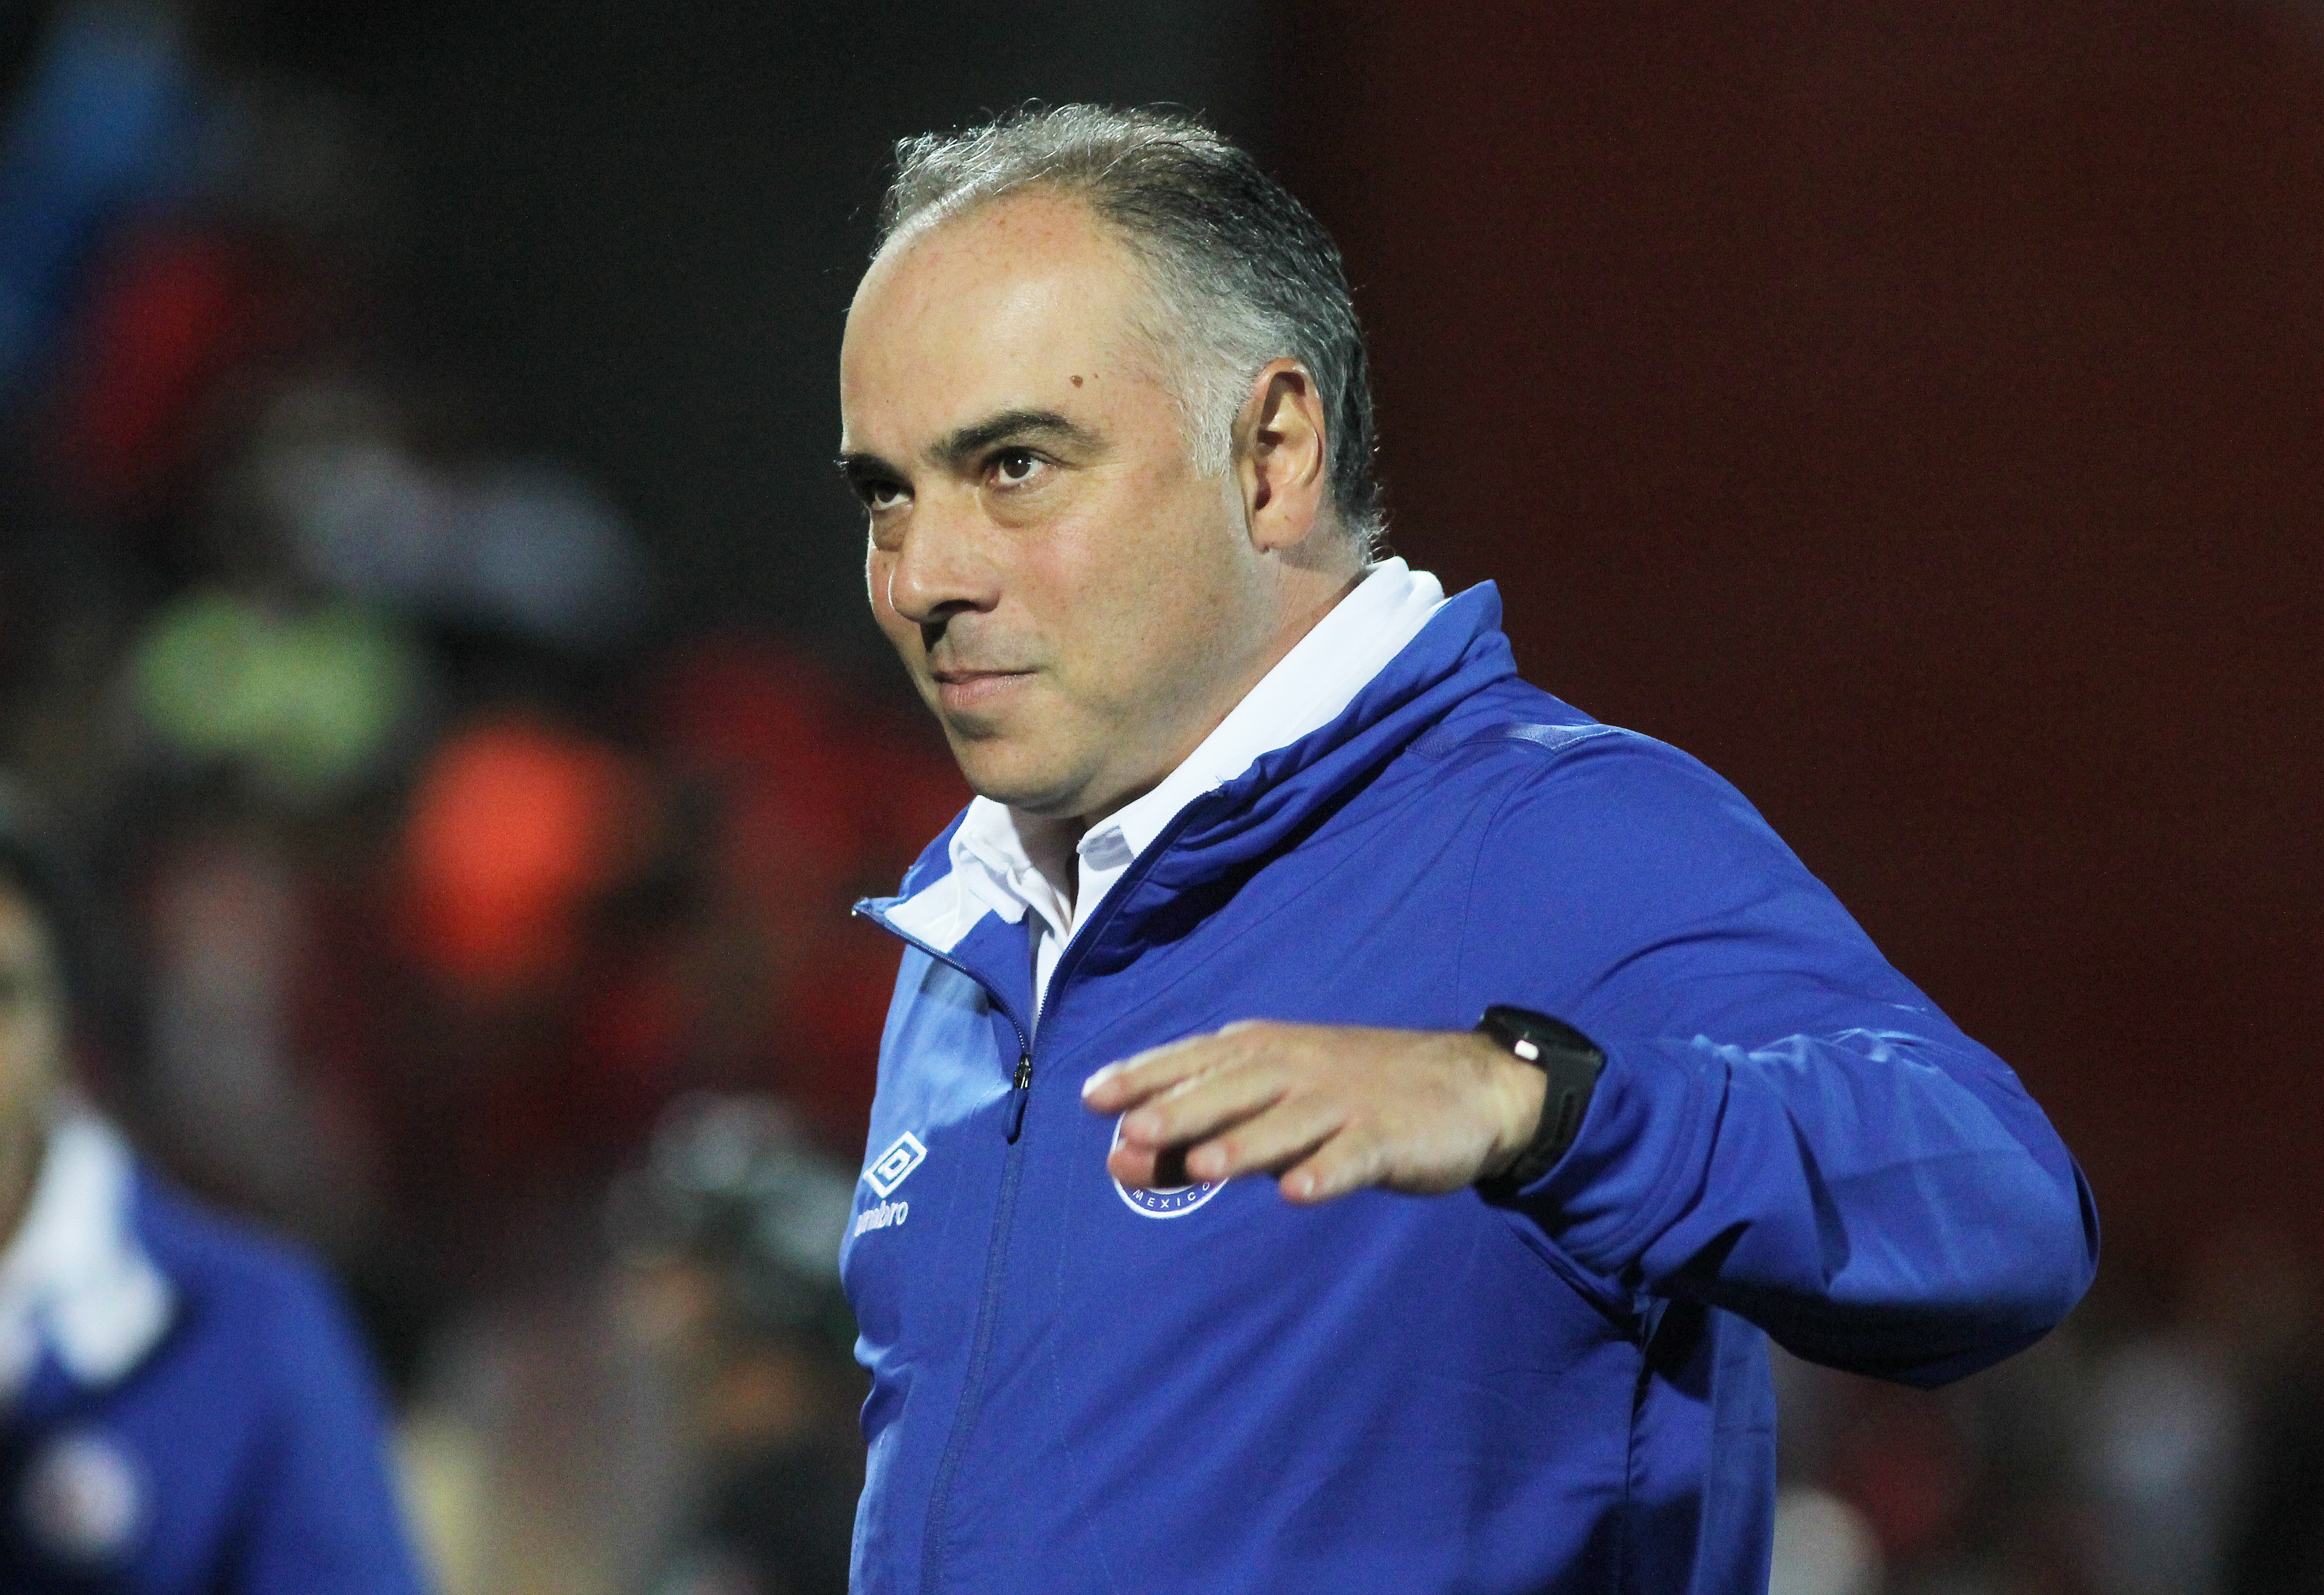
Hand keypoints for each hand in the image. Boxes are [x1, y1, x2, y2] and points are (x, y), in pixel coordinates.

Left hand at [1080, 1021, 1547, 1203]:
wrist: (1469, 1085)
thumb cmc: (1349, 1094)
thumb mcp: (1272, 1105)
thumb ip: (1199, 1133)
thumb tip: (1119, 1157)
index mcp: (1265, 1052)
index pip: (1195, 1060)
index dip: (1145, 1076)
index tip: (1092, 1096)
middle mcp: (1299, 1068)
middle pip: (1235, 1087)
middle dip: (1183, 1109)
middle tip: (1134, 1133)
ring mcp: (1346, 1101)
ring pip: (1289, 1122)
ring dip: (1246, 1143)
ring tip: (1203, 1168)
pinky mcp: (1390, 1135)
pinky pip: (1355, 1155)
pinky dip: (1328, 1170)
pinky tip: (1300, 1192)